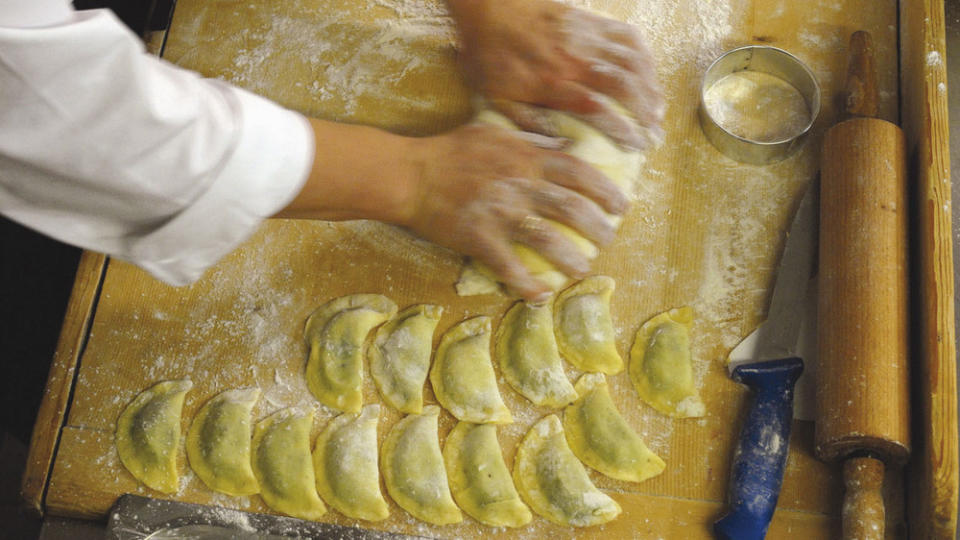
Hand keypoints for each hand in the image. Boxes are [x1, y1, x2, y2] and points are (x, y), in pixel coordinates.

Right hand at [402, 123, 628, 300]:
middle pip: (572, 208)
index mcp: (526, 158)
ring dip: (571, 259)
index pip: (578, 172)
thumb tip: (565, 142)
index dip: (606, 190)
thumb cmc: (449, 151)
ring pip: (548, 240)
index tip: (622, 205)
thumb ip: (531, 137)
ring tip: (583, 270)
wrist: (410, 174)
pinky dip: (527, 284)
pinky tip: (541, 295)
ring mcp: (500, 214)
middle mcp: (520, 185)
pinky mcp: (479, 238)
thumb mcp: (493, 131)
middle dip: (598, 227)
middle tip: (609, 240)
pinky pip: (509, 267)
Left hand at [446, 0, 663, 148]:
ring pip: (632, 61)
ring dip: (651, 87)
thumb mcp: (496, 96)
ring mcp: (585, 37)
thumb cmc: (488, 54)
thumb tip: (559, 144)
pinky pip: (628, 36)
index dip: (622, 128)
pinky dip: (645, 56)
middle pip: (624, 85)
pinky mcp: (590, 20)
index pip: (597, 109)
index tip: (636, 145)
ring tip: (657, 110)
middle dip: (646, 112)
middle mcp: (574, 59)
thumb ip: (527, 121)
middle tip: (654, 134)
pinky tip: (649, 73)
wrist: (487, 7)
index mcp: (550, 82)